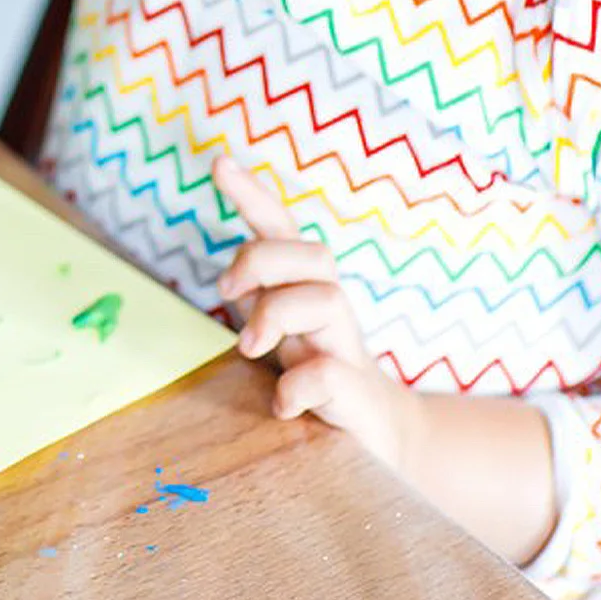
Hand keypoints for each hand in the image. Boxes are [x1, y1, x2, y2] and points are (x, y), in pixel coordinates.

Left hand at [213, 155, 418, 470]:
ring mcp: (347, 347)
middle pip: (311, 253)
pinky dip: (295, 387)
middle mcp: (331, 307)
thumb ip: (259, 298)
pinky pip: (327, 373)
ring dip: (275, 317)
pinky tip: (280, 403)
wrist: (380, 436)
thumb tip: (227, 279)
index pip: (282, 229)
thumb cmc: (317, 371)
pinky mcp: (357, 393)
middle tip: (226, 291)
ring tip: (249, 348)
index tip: (220, 163)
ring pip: (325, 299)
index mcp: (306, 286)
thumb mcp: (281, 327)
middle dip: (261, 261)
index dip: (253, 195)